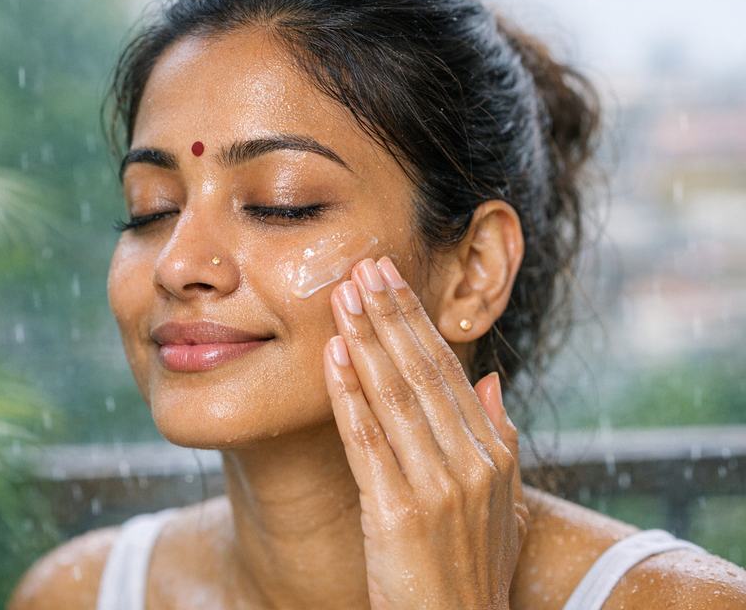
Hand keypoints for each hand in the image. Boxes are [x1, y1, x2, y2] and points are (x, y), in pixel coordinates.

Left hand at [323, 256, 527, 609]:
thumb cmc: (473, 568)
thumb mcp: (503, 503)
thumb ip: (498, 437)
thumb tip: (490, 381)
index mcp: (493, 453)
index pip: (448, 370)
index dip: (416, 320)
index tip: (391, 279)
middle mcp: (470, 462)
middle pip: (422, 371)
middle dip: (390, 314)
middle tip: (363, 267)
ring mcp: (436, 487)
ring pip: (394, 395)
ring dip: (365, 340)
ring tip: (342, 296)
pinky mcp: (398, 514)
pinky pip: (367, 441)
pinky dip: (348, 394)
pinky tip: (332, 356)